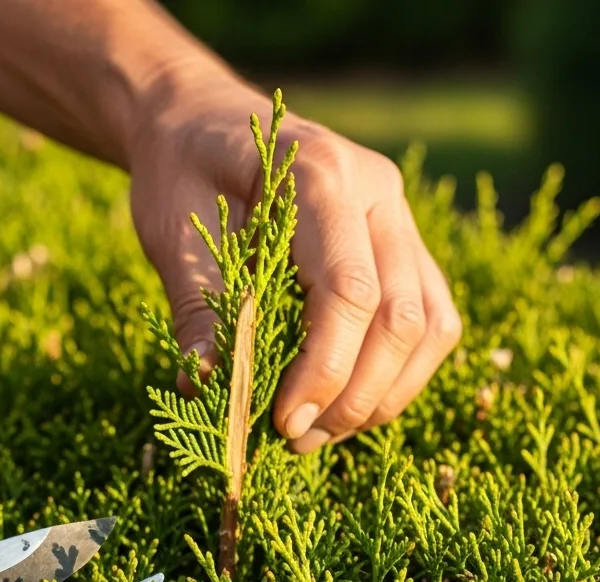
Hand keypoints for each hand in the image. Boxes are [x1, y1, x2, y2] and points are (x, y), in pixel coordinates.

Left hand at [129, 67, 461, 451]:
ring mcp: (398, 219)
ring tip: (317, 434)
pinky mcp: (401, 247)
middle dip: (353, 396)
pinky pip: (427, 321)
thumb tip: (209, 388)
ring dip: (381, 396)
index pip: (350, 291)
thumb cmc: (182, 170)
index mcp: (321, 174)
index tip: (283, 422)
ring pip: (429, 327)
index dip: (323, 370)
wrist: (204, 124)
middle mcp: (378, 193)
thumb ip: (195, 306)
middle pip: (401, 317)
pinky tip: (343, 403)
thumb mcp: (170, 231)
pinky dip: (395, 376)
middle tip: (295, 440)